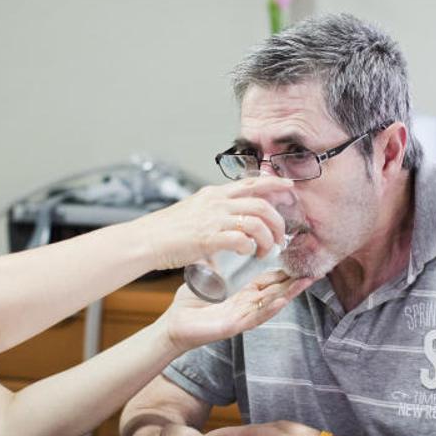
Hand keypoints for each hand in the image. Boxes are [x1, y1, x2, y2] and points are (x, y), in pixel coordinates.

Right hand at [139, 176, 294, 269]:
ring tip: (265, 251)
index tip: (289, 187)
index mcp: (214, 194)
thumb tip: (227, 232)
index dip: (274, 183)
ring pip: (256, 222)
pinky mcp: (208, 237)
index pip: (251, 183)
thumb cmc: (168, 230)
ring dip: (267, 239)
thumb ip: (214, 218)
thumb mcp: (194, 212)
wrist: (146, 239)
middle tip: (280, 238)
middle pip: (262, 205)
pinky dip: (250, 247)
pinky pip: (241, 240)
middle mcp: (217, 202)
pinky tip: (247, 253)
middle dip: (278, 222)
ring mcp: (213, 219)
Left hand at [161, 270, 312, 352]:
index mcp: (242, 296)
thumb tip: (223, 241)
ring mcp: (242, 317)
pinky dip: (269, 308)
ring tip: (305, 282)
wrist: (173, 325)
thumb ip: (218, 263)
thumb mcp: (207, 279)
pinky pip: (255, 317)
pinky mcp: (234, 326)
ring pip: (270, 304)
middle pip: (276, 292)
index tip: (299, 263)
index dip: (284, 273)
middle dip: (295, 283)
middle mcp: (246, 307)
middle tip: (314, 271)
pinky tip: (281, 300)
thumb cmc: (189, 306)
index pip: (268, 282)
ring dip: (289, 294)